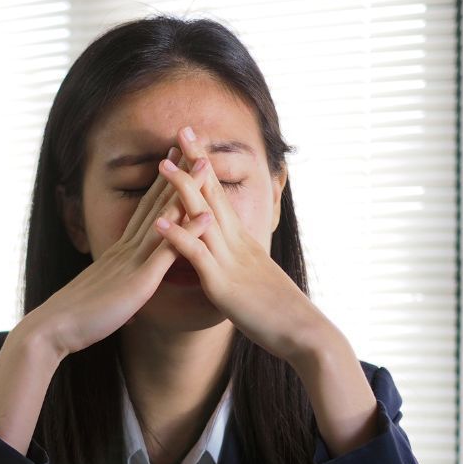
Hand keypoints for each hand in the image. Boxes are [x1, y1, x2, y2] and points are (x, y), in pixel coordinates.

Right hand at [29, 148, 213, 358]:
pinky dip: (187, 232)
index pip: (144, 212)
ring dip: (186, 192)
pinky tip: (206, 216)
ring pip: (165, 219)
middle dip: (176, 175)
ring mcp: (132, 262)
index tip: (173, 161)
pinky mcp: (139, 281)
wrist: (54, 328)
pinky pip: (167, 252)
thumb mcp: (101, 295)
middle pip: (155, 204)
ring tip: (206, 166)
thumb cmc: (75, 318)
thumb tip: (123, 290)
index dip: (160, 185)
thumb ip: (114, 286)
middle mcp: (126, 250)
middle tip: (193, 146)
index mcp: (118, 252)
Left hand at [152, 126, 327, 366]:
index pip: (219, 197)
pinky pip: (198, 257)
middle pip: (212, 194)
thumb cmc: (278, 312)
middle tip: (181, 129)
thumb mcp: (255, 279)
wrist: (303, 334)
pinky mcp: (222, 285)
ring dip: (182, 189)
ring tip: (162, 164)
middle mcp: (236, 244)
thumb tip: (230, 255)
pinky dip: (179, 237)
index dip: (205, 169)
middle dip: (195, 161)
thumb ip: (240, 263)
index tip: (192, 143)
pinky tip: (160, 223)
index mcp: (241, 242)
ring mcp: (230, 262)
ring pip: (203, 218)